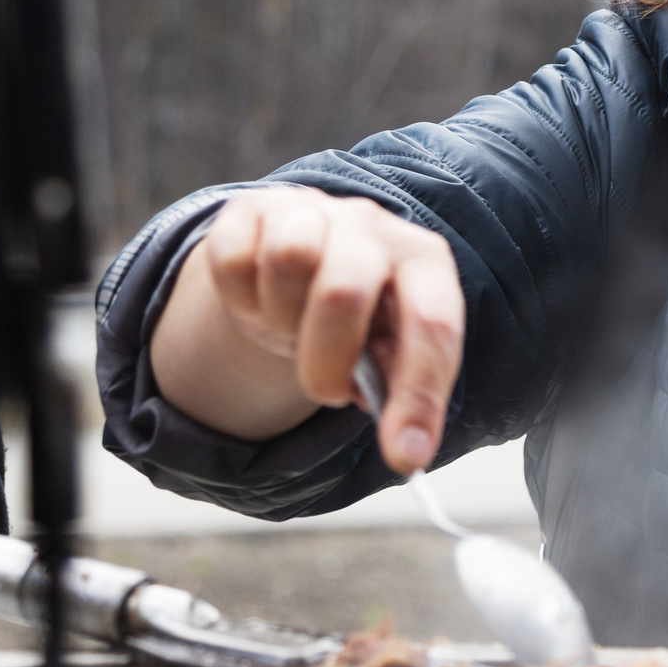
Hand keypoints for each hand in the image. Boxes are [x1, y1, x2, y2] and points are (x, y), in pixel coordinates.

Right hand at [151, 187, 464, 472]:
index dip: (420, 396)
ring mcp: (311, 210)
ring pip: (286, 259)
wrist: (296, 264)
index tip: (406, 456)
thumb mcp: (383, 351)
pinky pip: (234, 259)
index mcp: (423, 261)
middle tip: (322, 390)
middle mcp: (373, 226)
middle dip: (325, 362)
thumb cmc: (354, 320)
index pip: (433, 326)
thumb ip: (395, 386)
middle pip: (343, 291)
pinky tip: (260, 298)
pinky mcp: (251, 210)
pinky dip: (241, 298)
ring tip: (292, 329)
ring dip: (281, 319)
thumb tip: (407, 444)